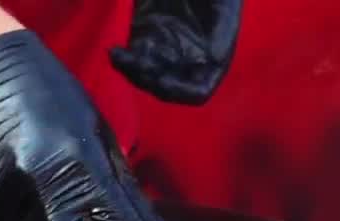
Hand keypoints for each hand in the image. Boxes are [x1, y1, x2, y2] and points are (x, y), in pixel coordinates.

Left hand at [109, 0, 242, 104]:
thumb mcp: (224, 7)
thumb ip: (222, 32)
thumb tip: (215, 58)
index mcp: (211, 63)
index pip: (198, 92)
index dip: (180, 91)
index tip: (163, 81)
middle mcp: (186, 64)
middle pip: (166, 87)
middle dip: (150, 80)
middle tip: (138, 65)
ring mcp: (163, 53)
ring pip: (145, 76)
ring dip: (132, 72)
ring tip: (120, 58)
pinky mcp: (144, 39)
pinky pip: (131, 59)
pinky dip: (122, 61)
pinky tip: (115, 53)